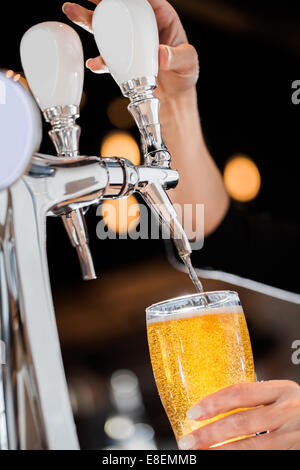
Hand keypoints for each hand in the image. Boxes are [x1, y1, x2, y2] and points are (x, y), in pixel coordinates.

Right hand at [62, 0, 198, 100]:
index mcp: (160, 16)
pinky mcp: (122, 60)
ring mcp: (129, 42)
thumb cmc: (184, 75)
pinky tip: (93, 63)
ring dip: (87, 19)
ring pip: (106, 26)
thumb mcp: (188, 64)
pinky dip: (99, 60)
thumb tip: (162, 54)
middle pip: (117, 6)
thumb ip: (178, 58)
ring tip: (70, 10)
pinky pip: (107, 57)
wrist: (174, 97)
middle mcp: (141, 25)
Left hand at [179, 381, 299, 449]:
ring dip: (223, 451)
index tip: (193, 413)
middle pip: (242, 422)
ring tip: (202, 454)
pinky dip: (241, 459)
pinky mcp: (295, 452)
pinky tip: (225, 458)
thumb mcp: (278, 398)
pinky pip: (264, 456)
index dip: (214, 403)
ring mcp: (294, 435)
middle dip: (211, 433)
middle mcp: (289, 411)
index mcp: (282, 389)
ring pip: (252, 446)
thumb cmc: (294, 410)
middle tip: (188, 442)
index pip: (241, 393)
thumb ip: (254, 400)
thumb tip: (210, 410)